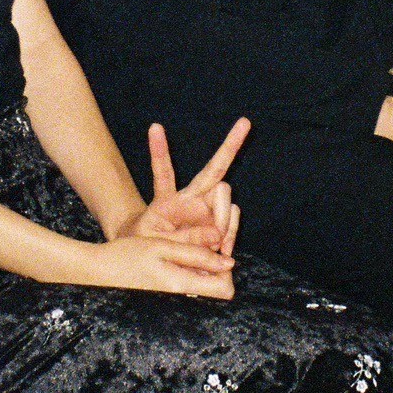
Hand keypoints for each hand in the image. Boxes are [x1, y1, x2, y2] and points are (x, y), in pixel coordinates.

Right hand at [83, 231, 237, 297]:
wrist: (97, 271)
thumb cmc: (126, 255)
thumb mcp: (162, 246)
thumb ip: (195, 254)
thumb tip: (228, 263)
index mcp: (181, 287)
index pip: (224, 289)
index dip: (226, 269)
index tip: (216, 249)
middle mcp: (181, 300)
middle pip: (216, 292)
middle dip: (217, 270)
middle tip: (204, 247)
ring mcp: (174, 302)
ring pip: (204, 290)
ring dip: (204, 270)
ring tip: (188, 252)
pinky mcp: (167, 299)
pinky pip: (190, 289)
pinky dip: (191, 274)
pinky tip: (178, 260)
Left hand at [120, 118, 247, 256]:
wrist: (161, 265)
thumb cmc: (153, 248)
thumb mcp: (158, 244)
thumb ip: (184, 238)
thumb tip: (217, 236)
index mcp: (167, 199)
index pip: (163, 170)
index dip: (159, 149)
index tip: (154, 126)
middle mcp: (191, 199)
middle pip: (215, 172)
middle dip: (228, 159)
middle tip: (239, 148)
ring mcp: (206, 211)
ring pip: (228, 202)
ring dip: (225, 223)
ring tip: (214, 247)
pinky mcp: (216, 228)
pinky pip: (232, 223)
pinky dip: (231, 236)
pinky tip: (225, 249)